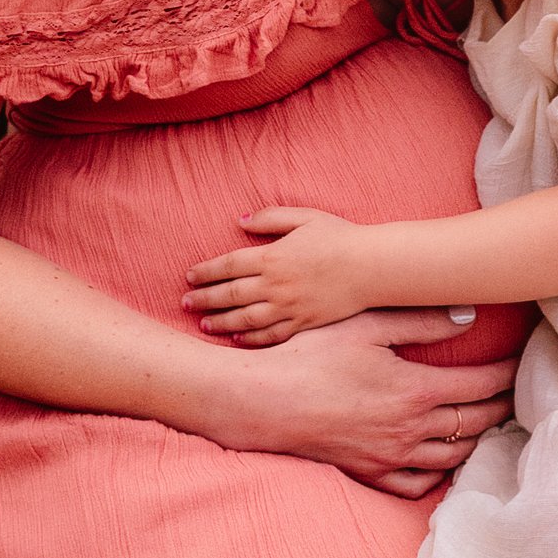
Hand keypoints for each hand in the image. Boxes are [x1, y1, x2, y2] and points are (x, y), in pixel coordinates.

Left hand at [186, 207, 384, 338]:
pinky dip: (251, 340)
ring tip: (204, 324)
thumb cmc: (339, 237)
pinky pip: (271, 335)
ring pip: (245, 319)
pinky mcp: (303, 323)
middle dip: (204, 299)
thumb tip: (241, 221)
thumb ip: (270, 217)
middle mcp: (275, 285)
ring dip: (221, 322)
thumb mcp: (304, 217)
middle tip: (186, 303)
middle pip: (230, 294)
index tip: (189, 277)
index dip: (205, 272)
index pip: (228, 265)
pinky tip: (237, 340)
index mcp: (272, 256)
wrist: (371, 267)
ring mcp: (289, 307)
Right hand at [208, 314, 515, 494]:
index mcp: (415, 391)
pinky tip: (442, 461)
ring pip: (452, 457)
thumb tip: (468, 317)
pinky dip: (438, 474)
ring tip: (488, 424)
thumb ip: (422, 322)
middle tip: (517, 394)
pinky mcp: (370, 473)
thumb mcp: (367, 326)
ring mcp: (390, 457)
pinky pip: (417, 484)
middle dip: (501, 407)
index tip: (521, 362)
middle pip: (474, 424)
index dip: (507, 374)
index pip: (481, 386)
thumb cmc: (312, 356)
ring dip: (476, 440)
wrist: (264, 401)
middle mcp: (410, 430)